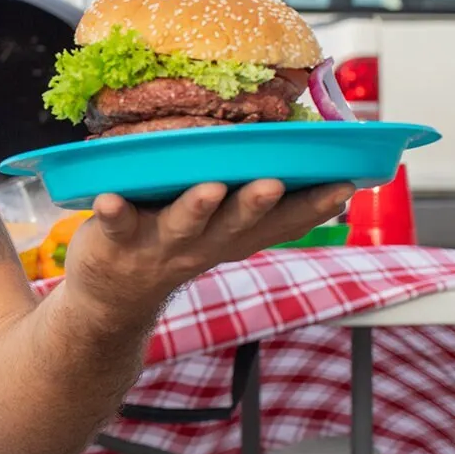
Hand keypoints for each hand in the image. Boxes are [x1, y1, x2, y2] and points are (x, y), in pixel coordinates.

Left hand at [65, 179, 353, 319]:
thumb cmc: (176, 243)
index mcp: (234, 236)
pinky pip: (115, 223)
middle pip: (235, 223)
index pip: (281, 224)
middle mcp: (203, 242)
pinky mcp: (117, 239)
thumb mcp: (224, 232)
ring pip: (183, 223)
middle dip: (258, 203)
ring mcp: (159, 243)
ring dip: (198, 207)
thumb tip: (303, 156)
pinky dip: (113, 211)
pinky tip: (108, 198)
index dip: (313, 208)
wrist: (113, 297)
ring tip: (211, 188)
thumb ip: (257, 207)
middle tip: (275, 182)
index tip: (346, 185)